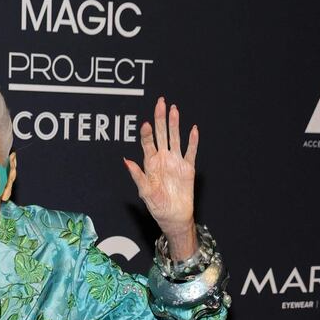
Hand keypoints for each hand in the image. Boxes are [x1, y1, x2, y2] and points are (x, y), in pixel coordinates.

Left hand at [123, 96, 197, 258]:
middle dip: (160, 118)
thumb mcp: (145, 192)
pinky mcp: (188, 167)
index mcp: (150, 164)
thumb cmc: (158, 206)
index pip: (147, 144)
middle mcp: (163, 159)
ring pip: (175, 138)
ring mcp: (176, 161)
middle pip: (162, 134)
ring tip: (174, 109)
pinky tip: (193, 129)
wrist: (174, 218)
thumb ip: (137, 176)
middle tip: (160, 102)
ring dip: (174, 124)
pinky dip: (192, 140)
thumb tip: (126, 161)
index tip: (145, 125)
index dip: (146, 134)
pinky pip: (190, 151)